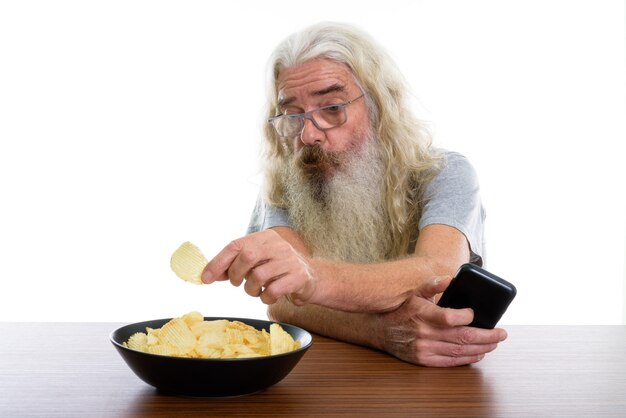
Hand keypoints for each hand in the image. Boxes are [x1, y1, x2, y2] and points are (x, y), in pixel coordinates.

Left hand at [201, 230, 315, 305]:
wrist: (311, 277)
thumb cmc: (277, 270)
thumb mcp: (257, 262)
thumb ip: (235, 265)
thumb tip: (208, 275)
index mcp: (265, 238)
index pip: (236, 245)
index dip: (218, 262)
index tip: (205, 278)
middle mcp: (278, 245)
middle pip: (247, 256)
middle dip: (236, 274)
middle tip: (237, 283)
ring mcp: (290, 260)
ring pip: (258, 276)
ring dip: (251, 289)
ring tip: (256, 291)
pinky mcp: (298, 277)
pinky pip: (273, 291)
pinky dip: (266, 298)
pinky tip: (268, 296)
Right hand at [375, 276, 507, 366]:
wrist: (380, 331)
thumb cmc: (402, 310)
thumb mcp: (414, 293)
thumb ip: (432, 285)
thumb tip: (450, 279)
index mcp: (422, 314)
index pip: (450, 318)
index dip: (467, 317)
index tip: (475, 313)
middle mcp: (423, 333)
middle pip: (462, 337)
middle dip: (486, 336)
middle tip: (501, 333)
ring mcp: (423, 349)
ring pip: (459, 350)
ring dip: (481, 348)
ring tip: (494, 343)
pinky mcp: (424, 360)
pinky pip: (450, 361)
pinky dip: (467, 358)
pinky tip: (479, 353)